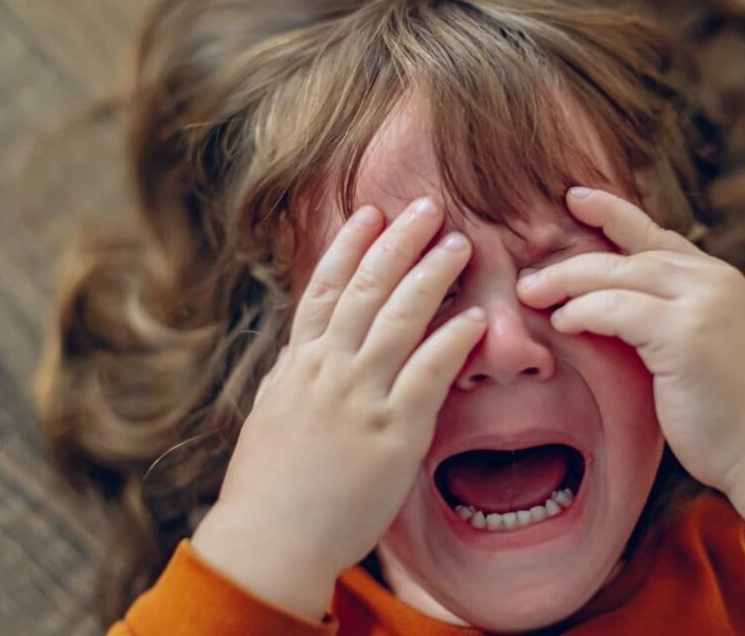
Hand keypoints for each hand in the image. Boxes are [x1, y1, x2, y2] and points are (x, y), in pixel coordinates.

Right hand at [192, 197, 486, 620]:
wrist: (270, 539)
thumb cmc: (269, 482)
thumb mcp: (272, 411)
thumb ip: (295, 372)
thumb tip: (308, 342)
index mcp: (298, 363)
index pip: (324, 289)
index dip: (349, 247)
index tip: (370, 213)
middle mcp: (327, 370)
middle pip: (365, 290)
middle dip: (398, 243)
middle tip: (428, 206)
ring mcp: (359, 399)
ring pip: (398, 320)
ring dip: (431, 276)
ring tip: (459, 244)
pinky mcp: (393, 434)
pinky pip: (427, 376)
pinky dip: (451, 342)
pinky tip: (475, 318)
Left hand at [515, 187, 744, 494]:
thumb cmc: (725, 408)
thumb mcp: (696, 345)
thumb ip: (663, 314)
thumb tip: (602, 302)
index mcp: (715, 278)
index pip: (654, 235)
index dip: (612, 212)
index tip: (574, 197)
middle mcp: (712, 280)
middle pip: (627, 253)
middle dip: (571, 261)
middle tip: (527, 277)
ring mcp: (702, 303)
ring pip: (617, 274)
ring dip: (566, 283)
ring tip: (530, 295)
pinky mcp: (686, 334)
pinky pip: (617, 310)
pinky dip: (583, 312)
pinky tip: (563, 322)